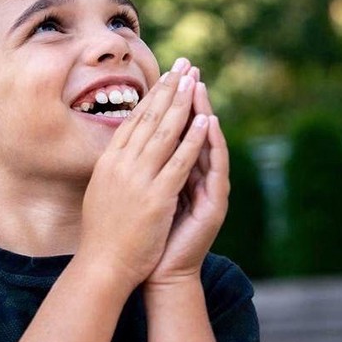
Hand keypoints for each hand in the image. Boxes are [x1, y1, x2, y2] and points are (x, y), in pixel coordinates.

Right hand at [79, 59, 209, 289]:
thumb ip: (112, 170)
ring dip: (183, 103)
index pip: (133, 121)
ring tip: (196, 80)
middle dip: (169, 89)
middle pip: (149, 118)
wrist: (102, 265)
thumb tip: (118, 153)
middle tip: (184, 64)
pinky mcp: (156, 196)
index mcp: (108, 162)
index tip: (166, 77)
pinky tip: (205, 119)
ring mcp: (138, 179)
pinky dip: (193, 138)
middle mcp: (121, 164)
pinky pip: (179, 161)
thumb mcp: (100, 193)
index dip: (152, 97)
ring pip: (165, 132)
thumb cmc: (103, 235)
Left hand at [147, 79, 229, 286]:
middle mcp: (197, 178)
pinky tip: (209, 124)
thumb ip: (143, 172)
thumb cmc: (146, 238)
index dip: (171, 105)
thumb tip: (127, 147)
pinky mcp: (214, 205)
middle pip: (193, 131)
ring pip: (207, 144)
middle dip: (189, 99)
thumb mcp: (141, 197)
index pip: (176, 132)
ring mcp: (208, 191)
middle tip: (188, 68)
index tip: (164, 76)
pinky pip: (214, 169)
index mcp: (177, 175)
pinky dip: (211, 146)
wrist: (158, 274)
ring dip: (203, 113)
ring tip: (198, 86)